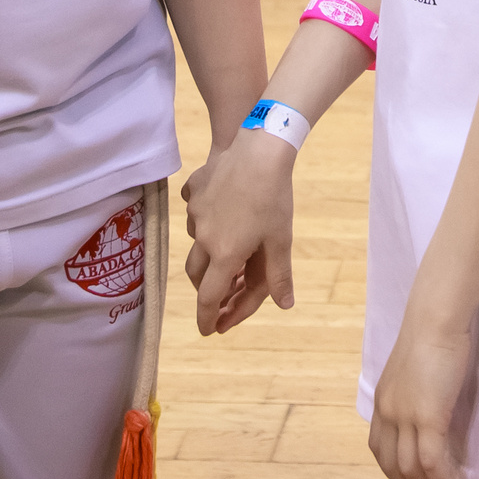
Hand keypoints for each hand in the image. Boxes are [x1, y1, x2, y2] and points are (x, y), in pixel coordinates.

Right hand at [180, 132, 296, 335]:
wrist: (259, 149)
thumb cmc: (274, 198)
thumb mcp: (280, 241)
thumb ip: (278, 276)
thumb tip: (285, 304)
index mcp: (224, 254)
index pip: (209, 298)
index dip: (207, 317)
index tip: (208, 330)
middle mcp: (203, 236)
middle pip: (197, 274)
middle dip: (207, 287)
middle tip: (222, 290)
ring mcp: (195, 211)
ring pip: (196, 240)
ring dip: (208, 251)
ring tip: (229, 245)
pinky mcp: (193, 189)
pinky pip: (194, 211)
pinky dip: (206, 219)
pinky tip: (221, 212)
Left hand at [368, 314, 470, 478]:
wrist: (435, 321)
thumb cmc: (430, 337)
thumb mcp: (411, 372)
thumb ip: (412, 395)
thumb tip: (426, 414)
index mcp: (382, 401)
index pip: (379, 447)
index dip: (392, 470)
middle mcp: (388, 412)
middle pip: (391, 463)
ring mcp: (406, 415)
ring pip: (411, 467)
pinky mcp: (429, 416)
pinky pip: (431, 460)